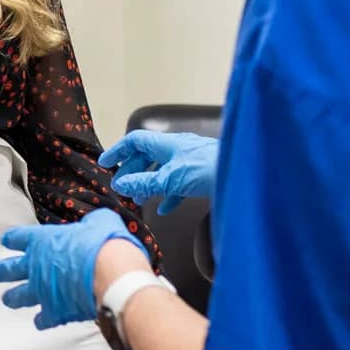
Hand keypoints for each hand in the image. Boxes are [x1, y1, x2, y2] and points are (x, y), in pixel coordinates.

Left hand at [0, 207, 140, 328]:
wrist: (111, 276)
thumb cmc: (105, 247)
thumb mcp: (100, 222)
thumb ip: (92, 223)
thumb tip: (96, 223)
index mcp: (44, 241)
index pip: (20, 237)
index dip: (13, 239)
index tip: (7, 240)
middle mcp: (37, 266)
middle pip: (10, 269)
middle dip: (1, 270)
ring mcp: (42, 290)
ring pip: (19, 296)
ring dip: (13, 297)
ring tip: (7, 299)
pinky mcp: (54, 311)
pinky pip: (43, 318)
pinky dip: (42, 320)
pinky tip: (41, 321)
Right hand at [99, 130, 218, 213]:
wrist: (244, 175)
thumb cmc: (209, 169)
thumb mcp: (172, 178)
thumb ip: (145, 182)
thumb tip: (122, 184)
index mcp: (167, 144)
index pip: (135, 141)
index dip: (119, 150)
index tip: (106, 163)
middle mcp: (177, 149)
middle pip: (147, 156)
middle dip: (132, 172)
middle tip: (122, 187)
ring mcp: (189, 162)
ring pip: (161, 170)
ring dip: (148, 184)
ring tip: (140, 199)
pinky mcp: (200, 175)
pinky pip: (178, 183)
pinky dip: (168, 194)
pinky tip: (165, 208)